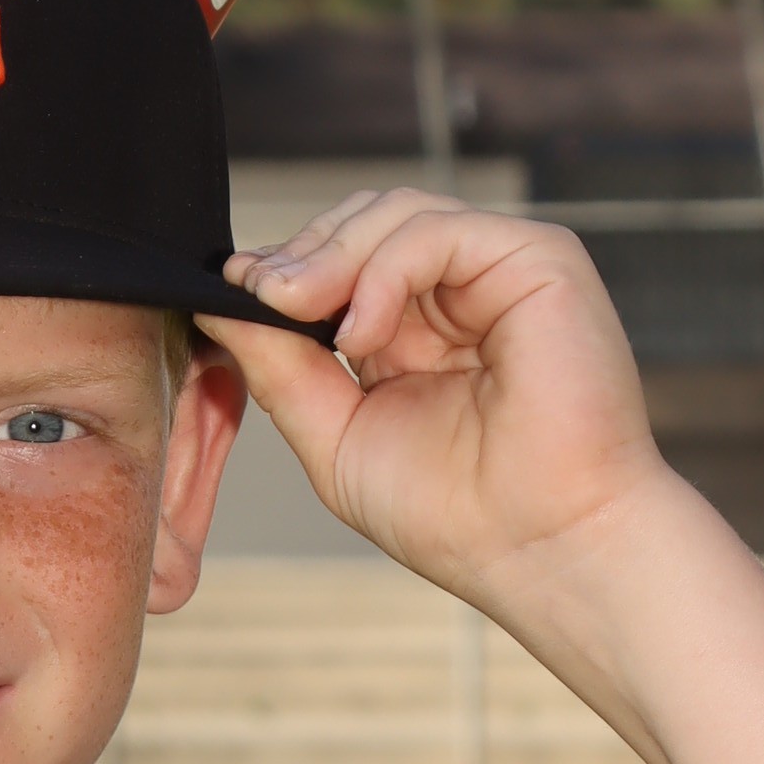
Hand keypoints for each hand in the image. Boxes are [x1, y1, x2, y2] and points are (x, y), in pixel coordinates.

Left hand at [217, 189, 678, 608]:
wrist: (541, 550)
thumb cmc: (457, 514)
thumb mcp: (337, 435)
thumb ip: (282, 369)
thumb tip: (223, 305)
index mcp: (417, 329)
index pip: (341, 260)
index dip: (285, 267)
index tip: (232, 291)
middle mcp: (461, 292)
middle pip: (365, 221)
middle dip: (301, 254)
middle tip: (256, 294)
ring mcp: (501, 270)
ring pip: (397, 213)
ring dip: (332, 256)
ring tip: (295, 308)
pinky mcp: (539, 260)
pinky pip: (440, 231)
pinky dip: (384, 270)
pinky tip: (359, 331)